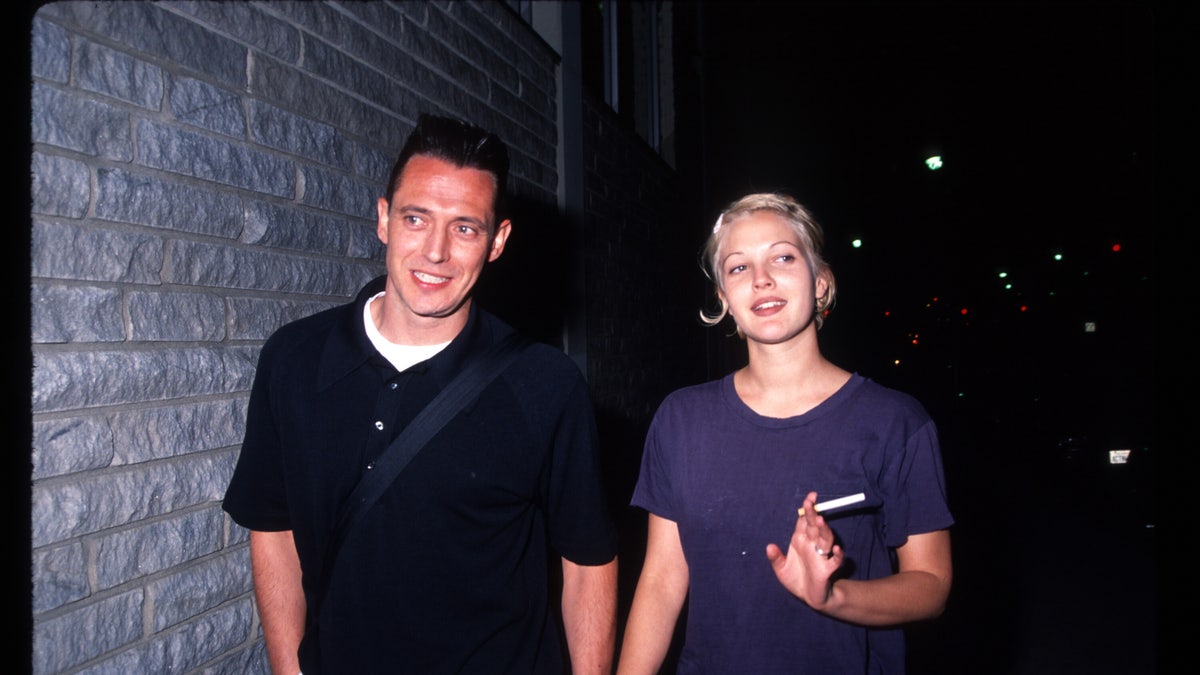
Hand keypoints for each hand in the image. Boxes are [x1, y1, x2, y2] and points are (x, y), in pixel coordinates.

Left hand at [765, 491, 843, 609]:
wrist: (808, 597)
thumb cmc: (796, 579)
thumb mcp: (781, 569)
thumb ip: (775, 558)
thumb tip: (769, 547)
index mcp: (800, 540)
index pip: (803, 521)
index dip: (806, 509)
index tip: (810, 498)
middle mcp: (811, 545)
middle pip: (814, 526)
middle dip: (812, 514)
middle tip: (811, 502)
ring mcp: (820, 556)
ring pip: (825, 539)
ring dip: (824, 530)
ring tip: (820, 521)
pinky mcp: (827, 569)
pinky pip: (835, 561)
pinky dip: (837, 555)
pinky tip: (836, 549)